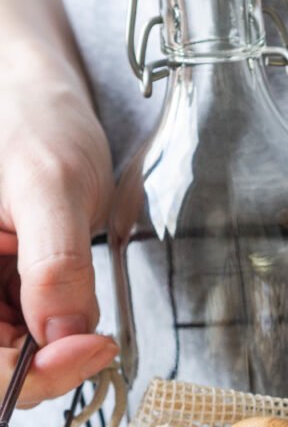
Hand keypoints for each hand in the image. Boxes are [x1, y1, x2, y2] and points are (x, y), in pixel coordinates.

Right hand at [0, 79, 117, 405]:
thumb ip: (57, 262)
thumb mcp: (53, 184)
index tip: (86, 349)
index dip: (27, 372)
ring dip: (51, 346)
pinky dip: (55, 327)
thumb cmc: (35, 121)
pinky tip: (70, 299)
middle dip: (44, 365)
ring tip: (80, 306)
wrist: (40, 97)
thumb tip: (67, 334)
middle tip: (96, 343)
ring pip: (10, 352)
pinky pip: (23, 328)